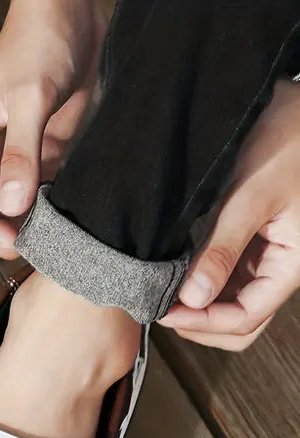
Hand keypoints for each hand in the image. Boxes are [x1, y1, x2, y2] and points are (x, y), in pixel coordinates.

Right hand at [0, 0, 106, 257]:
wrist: (72, 15)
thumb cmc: (38, 41)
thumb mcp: (28, 99)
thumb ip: (20, 155)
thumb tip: (14, 204)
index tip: (6, 236)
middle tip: (25, 243)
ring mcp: (9, 158)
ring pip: (2, 211)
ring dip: (17, 227)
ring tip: (42, 233)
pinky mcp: (38, 157)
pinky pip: (32, 197)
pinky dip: (40, 212)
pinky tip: (55, 213)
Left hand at [159, 79, 299, 349]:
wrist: (295, 104)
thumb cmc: (288, 138)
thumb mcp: (251, 195)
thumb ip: (222, 249)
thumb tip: (192, 298)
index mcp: (292, 263)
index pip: (246, 317)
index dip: (204, 323)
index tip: (164, 313)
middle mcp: (281, 266)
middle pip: (241, 321)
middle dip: (201, 323)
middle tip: (160, 310)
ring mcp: (267, 256)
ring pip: (233, 302)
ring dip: (200, 306)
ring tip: (163, 295)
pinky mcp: (254, 241)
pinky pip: (229, 277)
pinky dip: (202, 283)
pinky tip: (175, 275)